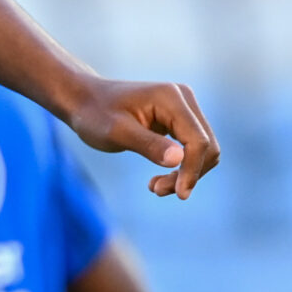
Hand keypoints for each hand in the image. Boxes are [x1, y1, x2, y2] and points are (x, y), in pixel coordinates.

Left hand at [63, 76, 219, 199]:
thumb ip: (147, 144)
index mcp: (171, 98)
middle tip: (156, 190)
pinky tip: (159, 180)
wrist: (84, 101)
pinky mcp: (179, 120)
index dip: (192, 170)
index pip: (198, 140)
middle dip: (188, 174)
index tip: (178, 194)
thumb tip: (178, 158)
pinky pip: (192, 149)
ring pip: (203, 150)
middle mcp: (184, 99)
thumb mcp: (116, 132)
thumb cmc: (95, 114)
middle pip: (207, 147)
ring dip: (185, 174)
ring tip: (155, 187)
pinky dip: (181, 168)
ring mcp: (184, 108)